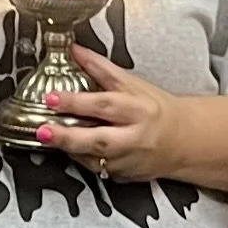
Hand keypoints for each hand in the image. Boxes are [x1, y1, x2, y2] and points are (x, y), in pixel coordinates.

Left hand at [37, 44, 191, 180]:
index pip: (104, 104)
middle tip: (44, 130)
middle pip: (98, 139)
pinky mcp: (123, 176)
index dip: (76, 102)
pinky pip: (97, 170)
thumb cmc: (157, 109)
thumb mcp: (133, 84)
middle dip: (67, 136)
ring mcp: (128, 160)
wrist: (183, 140)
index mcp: (138, 110)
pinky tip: (71, 148)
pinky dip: (81, 159)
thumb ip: (101, 68)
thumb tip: (76, 51)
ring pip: (94, 159)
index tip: (53, 98)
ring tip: (50, 136)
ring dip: (70, 148)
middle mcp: (134, 137)